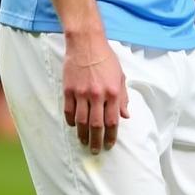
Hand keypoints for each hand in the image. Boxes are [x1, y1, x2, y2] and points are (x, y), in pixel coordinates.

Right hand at [63, 34, 129, 152]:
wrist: (86, 43)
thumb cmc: (106, 59)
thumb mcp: (121, 76)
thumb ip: (123, 98)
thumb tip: (125, 116)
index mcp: (113, 92)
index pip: (112, 121)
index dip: (111, 135)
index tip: (110, 144)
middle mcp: (97, 95)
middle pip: (96, 125)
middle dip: (97, 141)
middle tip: (96, 151)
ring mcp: (81, 93)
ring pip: (81, 121)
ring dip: (82, 135)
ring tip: (84, 142)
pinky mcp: (68, 90)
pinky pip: (69, 111)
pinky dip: (71, 121)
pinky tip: (74, 126)